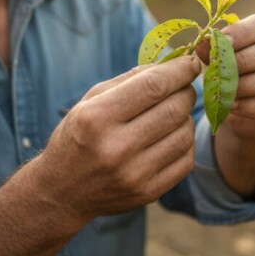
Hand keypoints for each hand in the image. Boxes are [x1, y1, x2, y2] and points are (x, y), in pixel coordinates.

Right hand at [38, 55, 201, 227]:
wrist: (63, 192)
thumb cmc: (77, 137)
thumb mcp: (90, 101)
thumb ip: (129, 80)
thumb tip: (171, 64)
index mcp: (97, 118)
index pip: (153, 86)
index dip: (179, 71)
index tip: (191, 63)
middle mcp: (116, 148)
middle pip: (174, 110)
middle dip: (186, 92)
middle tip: (183, 88)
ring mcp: (134, 174)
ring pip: (184, 134)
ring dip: (186, 117)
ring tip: (174, 113)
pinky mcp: (148, 192)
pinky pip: (185, 160)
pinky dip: (185, 142)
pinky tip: (172, 136)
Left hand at [198, 13, 254, 139]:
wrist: (244, 109)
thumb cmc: (235, 73)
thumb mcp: (223, 58)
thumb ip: (215, 49)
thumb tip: (204, 42)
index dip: (243, 32)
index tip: (221, 41)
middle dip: (246, 60)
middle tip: (221, 70)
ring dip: (248, 85)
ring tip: (225, 91)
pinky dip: (253, 107)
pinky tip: (233, 106)